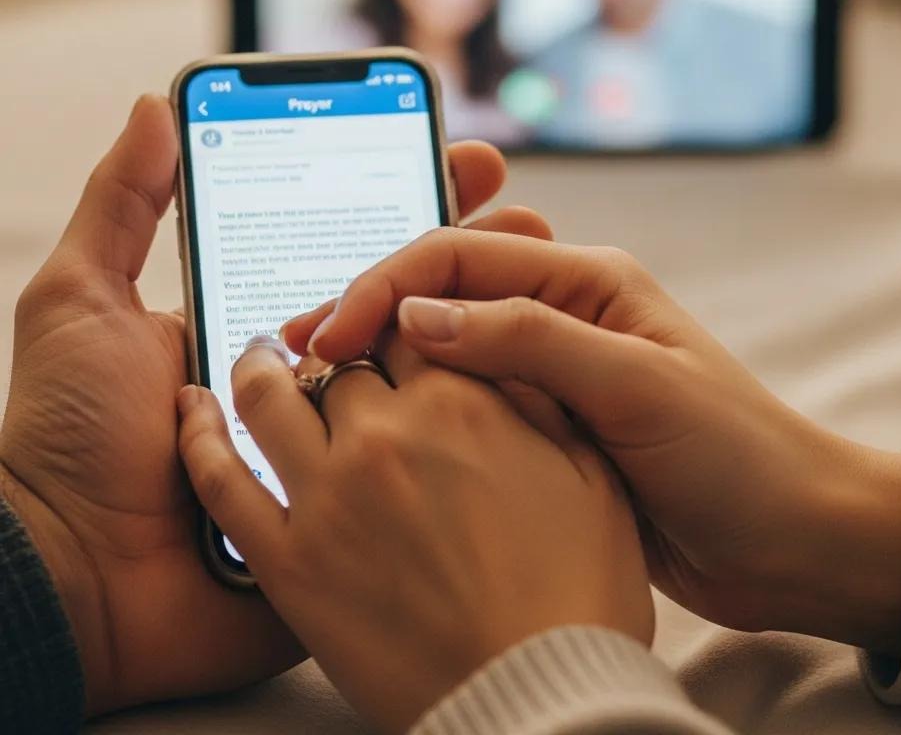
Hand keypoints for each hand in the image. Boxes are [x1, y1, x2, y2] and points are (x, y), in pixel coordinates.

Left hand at [0, 95, 534, 715]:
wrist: (72, 580)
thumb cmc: (68, 435)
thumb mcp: (79, 302)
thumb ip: (122, 205)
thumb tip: (157, 106)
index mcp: (270, 327)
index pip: (357, 251)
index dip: (417, 202)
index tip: (474, 164)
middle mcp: (315, 379)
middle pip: (408, 310)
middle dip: (475, 259)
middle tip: (530, 218)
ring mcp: (341, 446)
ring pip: (426, 383)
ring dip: (485, 333)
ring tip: (540, 287)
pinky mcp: (351, 512)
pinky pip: (416, 465)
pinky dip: (466, 427)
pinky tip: (520, 382)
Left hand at [177, 334, 653, 734]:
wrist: (540, 697)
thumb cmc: (577, 591)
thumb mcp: (589, 471)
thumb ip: (537, 395)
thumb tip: (494, 348)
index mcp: (461, 403)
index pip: (404, 324)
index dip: (393, 321)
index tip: (387, 330)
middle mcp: (385, 434)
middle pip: (336, 356)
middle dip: (335, 345)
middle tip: (328, 349)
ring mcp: (327, 495)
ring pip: (265, 396)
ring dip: (258, 365)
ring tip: (259, 356)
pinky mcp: (287, 561)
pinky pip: (219, 480)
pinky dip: (197, 435)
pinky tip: (193, 410)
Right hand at [284, 229, 900, 656]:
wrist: (792, 538)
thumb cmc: (736, 453)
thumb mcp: (636, 387)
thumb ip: (531, 340)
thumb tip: (420, 314)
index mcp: (588, 280)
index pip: (461, 255)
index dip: (388, 284)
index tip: (332, 334)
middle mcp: (564, 313)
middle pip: (443, 288)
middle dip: (369, 308)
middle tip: (298, 347)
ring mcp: (553, 370)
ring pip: (445, 344)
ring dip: (382, 356)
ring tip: (315, 384)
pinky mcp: (547, 425)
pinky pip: (466, 400)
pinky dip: (414, 403)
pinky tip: (375, 424)